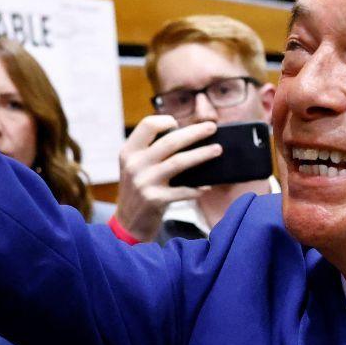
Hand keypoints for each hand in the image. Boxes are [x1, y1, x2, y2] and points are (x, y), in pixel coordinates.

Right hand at [114, 116, 218, 242]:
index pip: (148, 125)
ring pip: (179, 162)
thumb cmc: (140, 190)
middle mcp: (134, 164)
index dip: (165, 121)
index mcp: (129, 152)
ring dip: (202, 154)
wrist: (128, 223)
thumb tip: (189, 136)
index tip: (179, 124)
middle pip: (170, 141)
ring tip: (217, 150)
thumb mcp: (136, 167)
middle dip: (194, 132)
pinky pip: (183, 190)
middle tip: (212, 127)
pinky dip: (197, 187)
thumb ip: (153, 151)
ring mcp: (144, 182)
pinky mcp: (154, 199)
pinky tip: (207, 186)